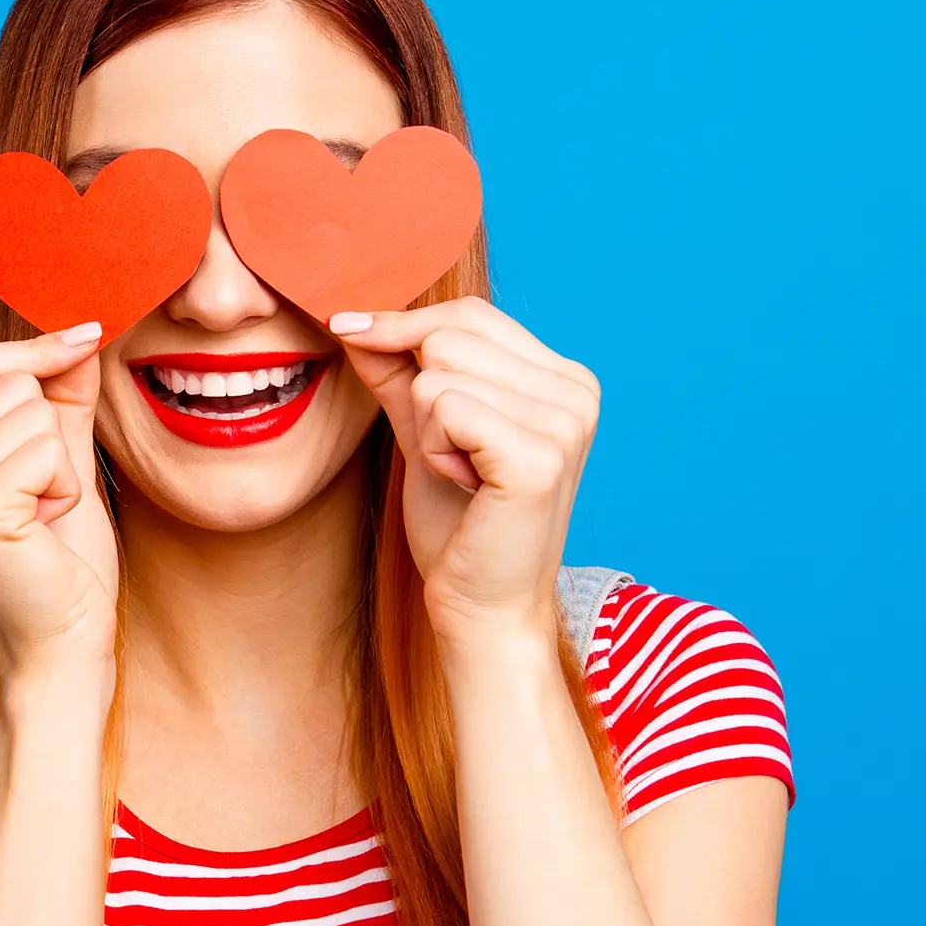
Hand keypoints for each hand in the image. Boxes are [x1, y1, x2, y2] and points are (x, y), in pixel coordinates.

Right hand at [0, 323, 118, 676]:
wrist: (61, 652)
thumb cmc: (60, 568)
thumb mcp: (59, 466)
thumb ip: (61, 400)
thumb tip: (78, 333)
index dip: (31, 351)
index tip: (86, 335)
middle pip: (8, 383)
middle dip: (50, 436)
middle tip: (41, 503)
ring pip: (33, 413)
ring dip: (61, 468)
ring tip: (41, 522)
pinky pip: (46, 450)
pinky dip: (65, 488)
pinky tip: (45, 533)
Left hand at [333, 298, 600, 638]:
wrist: (483, 610)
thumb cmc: (460, 529)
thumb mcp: (427, 433)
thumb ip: (400, 374)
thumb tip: (354, 319)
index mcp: (565, 380)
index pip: (471, 315)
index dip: (404, 325)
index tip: (349, 328)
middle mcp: (577, 392)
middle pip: (450, 335)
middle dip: (421, 395)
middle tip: (452, 457)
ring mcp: (564, 422)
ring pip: (438, 372)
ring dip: (428, 430)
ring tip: (463, 475)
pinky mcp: (537, 456)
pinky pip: (442, 407)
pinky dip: (434, 449)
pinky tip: (465, 485)